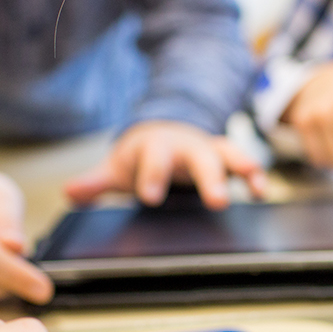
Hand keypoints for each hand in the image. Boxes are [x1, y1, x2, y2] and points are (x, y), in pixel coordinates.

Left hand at [65, 120, 266, 209]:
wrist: (164, 129)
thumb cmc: (141, 156)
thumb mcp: (118, 167)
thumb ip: (96, 183)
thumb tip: (70, 194)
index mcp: (155, 147)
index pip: (154, 160)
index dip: (153, 177)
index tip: (151, 197)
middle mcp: (186, 145)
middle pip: (199, 159)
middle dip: (209, 179)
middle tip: (218, 202)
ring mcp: (208, 150)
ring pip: (228, 155)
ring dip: (243, 169)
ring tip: (255, 186)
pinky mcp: (226, 158)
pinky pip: (245, 164)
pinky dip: (255, 176)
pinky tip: (262, 191)